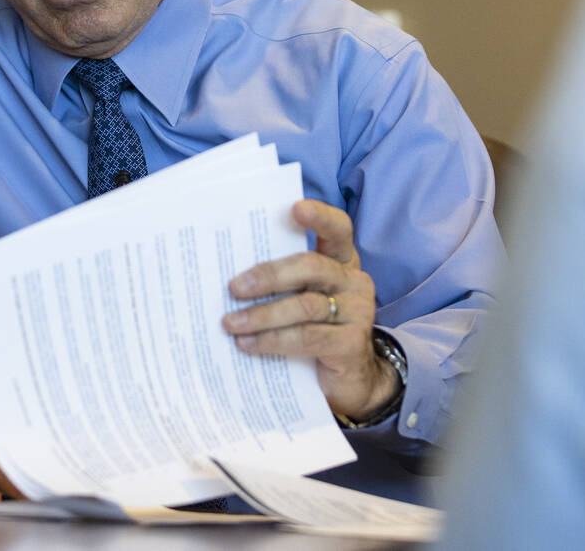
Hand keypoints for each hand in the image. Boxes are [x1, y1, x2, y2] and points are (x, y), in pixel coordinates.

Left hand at [222, 199, 398, 419]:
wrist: (349, 377)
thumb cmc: (314, 326)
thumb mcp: (302, 296)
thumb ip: (282, 279)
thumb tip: (227, 273)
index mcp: (340, 260)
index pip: (337, 229)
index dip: (320, 217)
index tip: (296, 208)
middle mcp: (353, 280)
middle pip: (311, 266)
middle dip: (268, 275)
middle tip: (233, 287)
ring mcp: (357, 312)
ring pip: (304, 306)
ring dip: (262, 315)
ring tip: (231, 323)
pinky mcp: (351, 343)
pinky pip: (306, 338)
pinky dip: (272, 341)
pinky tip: (248, 344)